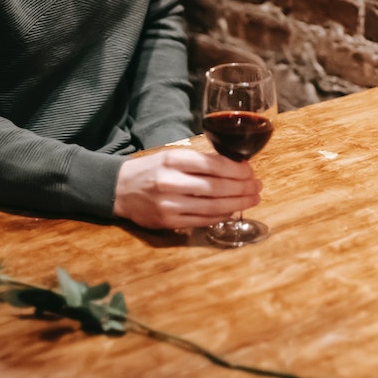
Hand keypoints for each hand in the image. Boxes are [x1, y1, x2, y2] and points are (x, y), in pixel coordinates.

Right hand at [112, 149, 261, 229]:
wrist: (120, 188)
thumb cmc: (151, 170)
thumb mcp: (172, 156)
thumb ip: (200, 161)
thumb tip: (235, 166)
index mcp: (173, 160)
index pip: (214, 165)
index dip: (237, 170)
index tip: (251, 171)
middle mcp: (171, 181)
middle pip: (216, 187)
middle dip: (242, 188)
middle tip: (257, 187)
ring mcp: (169, 204)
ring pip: (212, 206)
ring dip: (237, 204)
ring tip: (252, 199)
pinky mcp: (168, 221)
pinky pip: (202, 220)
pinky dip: (220, 216)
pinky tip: (233, 210)